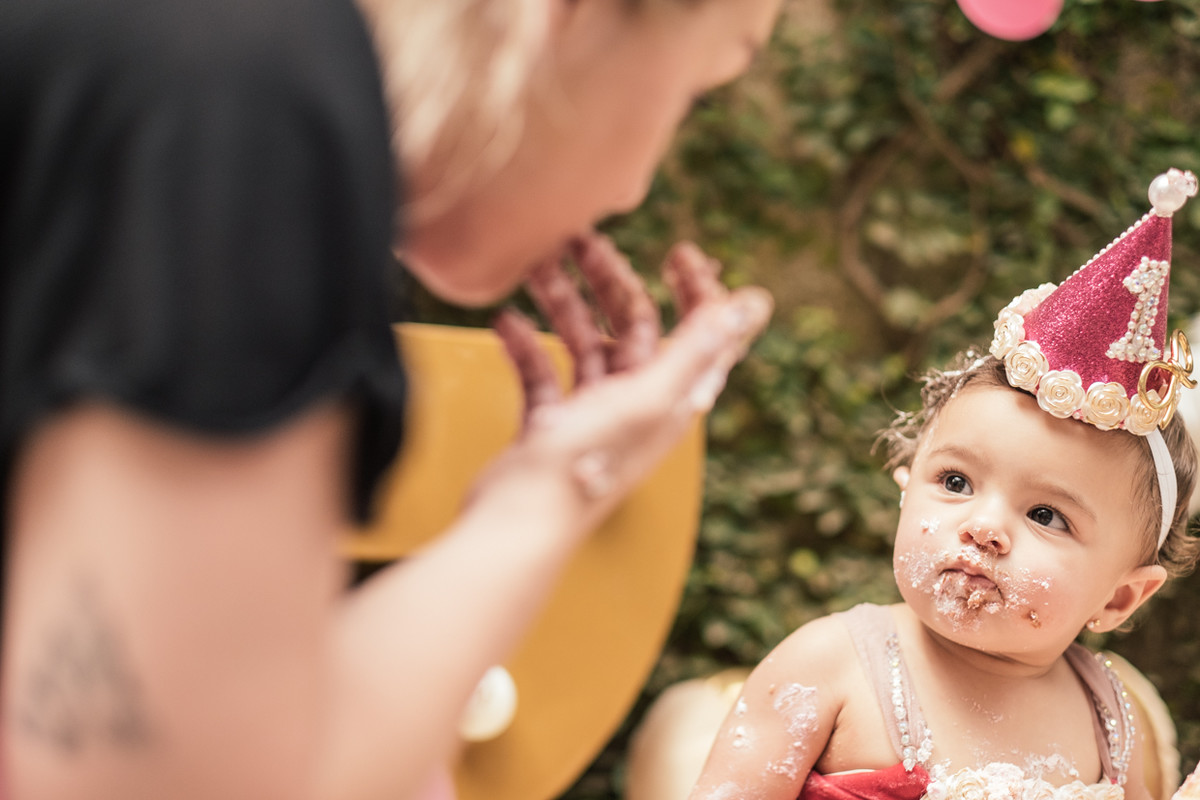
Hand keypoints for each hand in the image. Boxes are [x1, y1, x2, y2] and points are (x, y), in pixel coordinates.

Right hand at [482, 231, 771, 536]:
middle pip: (636, 328)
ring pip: (587, 345)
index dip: (701, 289)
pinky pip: (545, 374)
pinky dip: (527, 346)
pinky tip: (505, 323)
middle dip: (613, 281)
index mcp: (671, 398)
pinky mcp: (552, 429)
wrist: (517, 523)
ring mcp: (594, 418)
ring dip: (565, 304)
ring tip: (537, 265)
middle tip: (583, 239)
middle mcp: (639, 406)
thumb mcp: (645, 398)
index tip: (680, 251)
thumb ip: (695, 348)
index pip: (703, 334)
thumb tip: (754, 304)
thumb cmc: (583, 465)